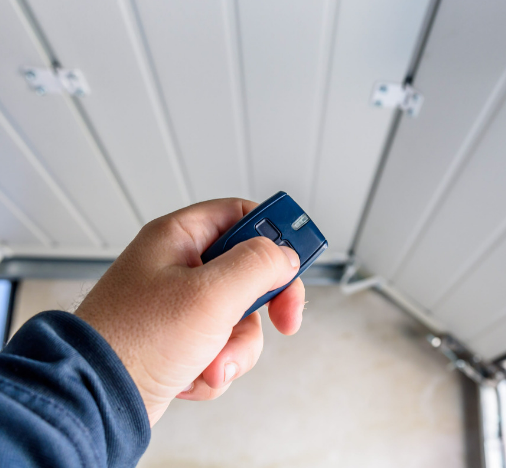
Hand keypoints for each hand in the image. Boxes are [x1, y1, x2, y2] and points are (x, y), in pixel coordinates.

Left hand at [75, 198, 304, 425]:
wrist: (95, 400)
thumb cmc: (134, 341)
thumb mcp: (210, 294)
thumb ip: (258, 265)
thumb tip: (286, 255)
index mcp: (179, 238)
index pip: (241, 215)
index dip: (274, 233)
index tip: (299, 256)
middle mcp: (179, 267)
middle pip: (249, 271)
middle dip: (263, 306)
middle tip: (283, 318)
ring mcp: (181, 306)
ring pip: (241, 316)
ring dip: (236, 346)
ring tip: (211, 361)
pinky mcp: (182, 340)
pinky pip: (223, 345)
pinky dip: (217, 365)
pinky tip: (194, 375)